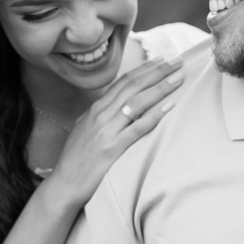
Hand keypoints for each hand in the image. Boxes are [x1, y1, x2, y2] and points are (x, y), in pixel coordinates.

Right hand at [44, 56, 183, 207]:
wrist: (64, 184)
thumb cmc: (76, 159)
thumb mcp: (86, 128)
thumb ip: (102, 114)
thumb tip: (118, 103)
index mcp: (96, 108)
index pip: (124, 82)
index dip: (144, 69)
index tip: (161, 60)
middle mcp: (101, 114)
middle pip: (134, 86)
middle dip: (157, 71)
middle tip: (177, 61)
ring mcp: (106, 130)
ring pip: (138, 101)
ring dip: (160, 87)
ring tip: (179, 78)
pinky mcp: (112, 148)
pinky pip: (138, 127)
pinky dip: (155, 114)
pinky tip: (169, 106)